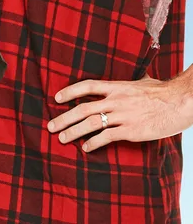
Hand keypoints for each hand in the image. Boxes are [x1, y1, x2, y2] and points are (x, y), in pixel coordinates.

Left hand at [48, 76, 192, 151]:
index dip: (69, 91)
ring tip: (61, 138)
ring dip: (73, 132)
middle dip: (64, 118)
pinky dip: (94, 143)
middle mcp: (115, 100)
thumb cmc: (164, 92)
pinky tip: (85, 148)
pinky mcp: (131, 131)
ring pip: (91, 123)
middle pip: (83, 108)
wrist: (180, 102)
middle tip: (50, 126)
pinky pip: (107, 137)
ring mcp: (122, 116)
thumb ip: (131, 83)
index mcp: (117, 87)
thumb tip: (131, 81)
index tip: (56, 98)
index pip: (87, 86)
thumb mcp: (143, 82)